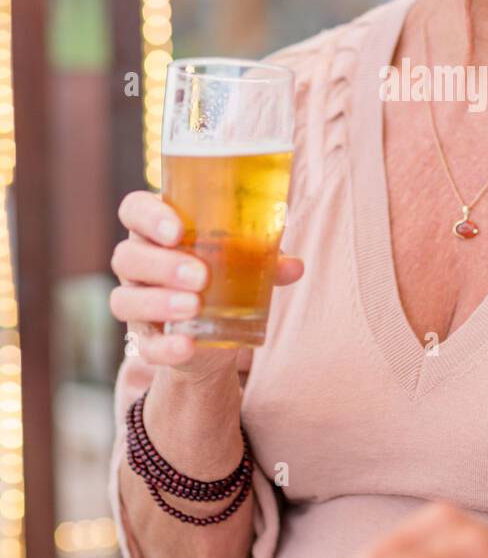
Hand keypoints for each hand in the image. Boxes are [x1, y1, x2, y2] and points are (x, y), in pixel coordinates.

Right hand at [109, 189, 303, 378]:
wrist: (213, 333)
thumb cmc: (224, 274)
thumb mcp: (244, 260)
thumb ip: (264, 258)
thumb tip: (294, 266)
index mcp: (157, 230)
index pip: (134, 209)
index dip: (147, 215)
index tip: (177, 230)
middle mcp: (138, 263)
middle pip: (128, 256)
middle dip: (162, 265)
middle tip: (200, 276)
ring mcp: (137, 301)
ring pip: (124, 299)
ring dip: (159, 302)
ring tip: (194, 307)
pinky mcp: (145, 339)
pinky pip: (143, 345)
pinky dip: (164, 348)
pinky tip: (186, 347)